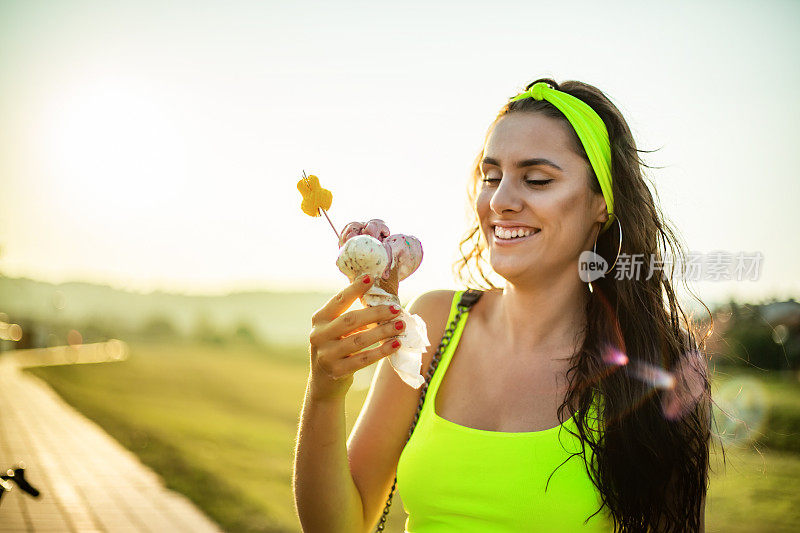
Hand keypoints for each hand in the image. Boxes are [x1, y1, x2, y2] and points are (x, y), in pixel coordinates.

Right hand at [308, 274, 404, 401]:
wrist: (324, 384)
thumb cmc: (337, 349)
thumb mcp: (336, 331)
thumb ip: (352, 317)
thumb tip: (383, 301)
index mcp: (319, 320)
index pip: (338, 301)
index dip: (354, 288)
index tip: (371, 277)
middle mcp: (318, 336)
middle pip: (350, 320)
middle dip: (376, 313)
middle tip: (396, 309)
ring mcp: (326, 355)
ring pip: (358, 340)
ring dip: (382, 332)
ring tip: (400, 326)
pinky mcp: (336, 371)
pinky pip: (363, 359)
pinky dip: (381, 351)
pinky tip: (396, 344)